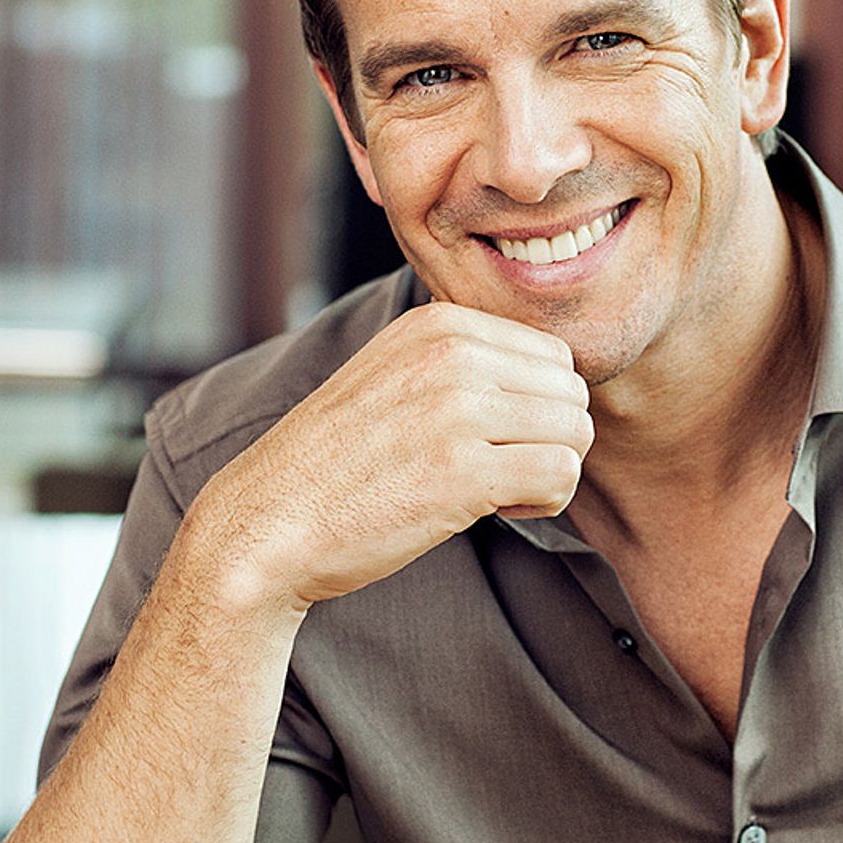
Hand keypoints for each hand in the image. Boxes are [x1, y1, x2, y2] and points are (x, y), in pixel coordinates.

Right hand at [181, 301, 592, 610]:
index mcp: (439, 323)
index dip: (536, 407)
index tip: (491, 439)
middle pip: (571, 393)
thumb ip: (461, 360)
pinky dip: (546, 502)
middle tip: (500, 471)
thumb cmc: (337, 461)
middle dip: (550, 439)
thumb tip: (553, 375)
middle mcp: (452, 353)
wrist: (267, 520)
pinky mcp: (463, 471)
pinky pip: (561, 474)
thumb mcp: (394, 373)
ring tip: (498, 491)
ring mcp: (457, 409)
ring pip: (575, 432)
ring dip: (550, 472)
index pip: (552, 355)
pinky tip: (499, 510)